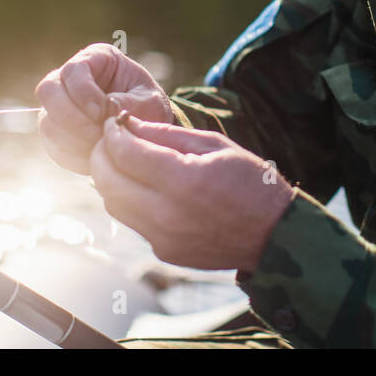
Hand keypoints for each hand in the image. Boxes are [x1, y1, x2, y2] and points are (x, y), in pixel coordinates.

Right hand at [34, 43, 173, 175]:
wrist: (145, 130)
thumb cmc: (150, 107)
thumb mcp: (149, 102)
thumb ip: (127, 104)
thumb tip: (104, 114)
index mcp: (96, 58)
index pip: (73, 70)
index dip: (84, 93)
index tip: (104, 114)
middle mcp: (70, 78)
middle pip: (49, 91)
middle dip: (73, 117)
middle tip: (99, 134)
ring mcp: (59, 105)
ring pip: (47, 122)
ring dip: (74, 139)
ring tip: (102, 146)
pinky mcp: (56, 131)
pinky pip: (52, 145)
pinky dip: (72, 154)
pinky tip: (95, 157)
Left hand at [89, 115, 295, 272]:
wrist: (274, 235)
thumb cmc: (251, 182)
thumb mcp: (215, 145)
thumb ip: (167, 134)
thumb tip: (130, 124)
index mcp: (184, 181)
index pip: (125, 154)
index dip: (112, 134)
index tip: (113, 123)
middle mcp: (167, 214)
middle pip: (108, 182)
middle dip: (101, 155)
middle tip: (109, 140)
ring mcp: (163, 238)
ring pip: (113, 204)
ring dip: (109, 179)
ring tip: (122, 160)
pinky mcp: (164, 252)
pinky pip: (132, 221)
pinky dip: (128, 199)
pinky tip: (143, 186)